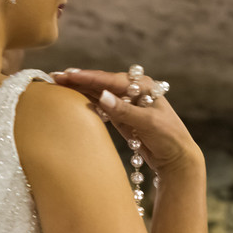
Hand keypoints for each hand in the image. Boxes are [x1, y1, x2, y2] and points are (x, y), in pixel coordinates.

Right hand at [51, 68, 200, 174]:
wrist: (177, 157)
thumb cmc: (168, 137)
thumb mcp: (147, 123)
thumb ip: (124, 111)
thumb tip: (102, 96)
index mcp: (143, 86)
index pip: (109, 80)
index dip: (87, 77)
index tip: (67, 74)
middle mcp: (134, 91)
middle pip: (102, 83)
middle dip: (79, 80)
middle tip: (55, 77)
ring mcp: (127, 103)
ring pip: (100, 93)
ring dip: (81, 90)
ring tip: (60, 85)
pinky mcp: (123, 117)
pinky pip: (102, 106)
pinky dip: (88, 102)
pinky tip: (74, 98)